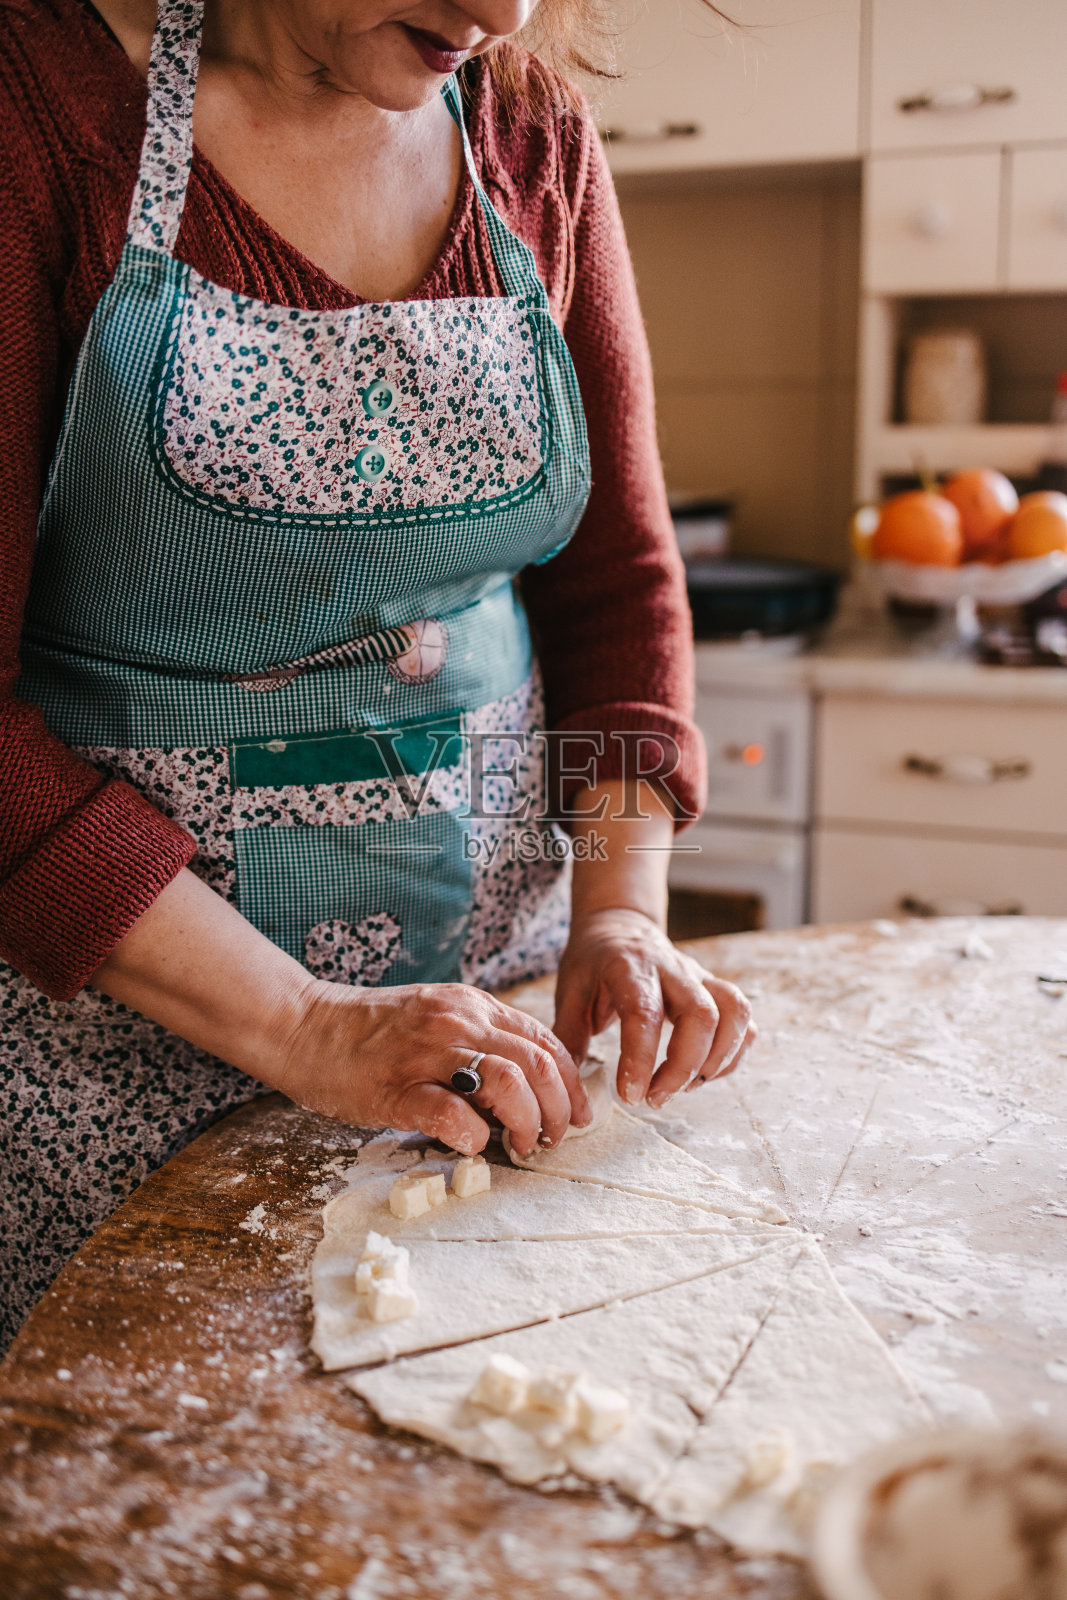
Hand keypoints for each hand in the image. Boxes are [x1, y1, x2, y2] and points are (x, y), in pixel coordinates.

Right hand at [276, 980, 590, 1158]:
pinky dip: (473, 1135)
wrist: (303, 1026)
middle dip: (560, 1108)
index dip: (571, 1082)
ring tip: (523, 1146)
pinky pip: (452, 1113)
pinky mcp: (396, 1088)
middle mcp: (456, 1022)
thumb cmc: (368, 1031)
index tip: (577, 1113)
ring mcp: (426, 1053)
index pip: (543, 1040)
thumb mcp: (435, 1018)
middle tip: (555, 1138)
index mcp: (471, 1006)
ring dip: (528, 1122)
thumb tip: (524, 1085)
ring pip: (508, 1082)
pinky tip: (472, 1145)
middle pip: (537, 1063)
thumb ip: (477, 1040)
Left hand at [552, 908, 755, 1107]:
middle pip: (701, 1015)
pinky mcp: (715, 988)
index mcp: (629, 967)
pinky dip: (733, 1052)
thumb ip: (568, 1037)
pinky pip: (743, 1018)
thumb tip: (568, 1085)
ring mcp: (699, 977)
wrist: (620, 926)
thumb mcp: (570, 992)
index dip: (641, 1058)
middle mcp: (672, 968)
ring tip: (685, 1087)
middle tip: (656, 1098)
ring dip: (717, 1060)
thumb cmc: (593, 963)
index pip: (644, 1012)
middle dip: (684, 1067)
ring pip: (733, 1013)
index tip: (631, 1095)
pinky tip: (704, 1072)